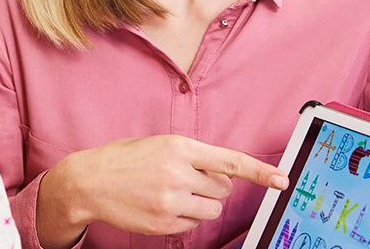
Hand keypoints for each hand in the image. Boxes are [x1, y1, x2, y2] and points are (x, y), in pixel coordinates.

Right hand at [41, 135, 287, 242]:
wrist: (87, 182)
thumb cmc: (123, 159)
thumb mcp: (158, 144)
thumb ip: (191, 156)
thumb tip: (222, 173)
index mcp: (179, 147)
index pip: (230, 161)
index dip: (260, 172)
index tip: (282, 180)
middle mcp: (178, 174)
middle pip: (223, 189)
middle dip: (213, 186)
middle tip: (189, 180)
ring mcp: (171, 201)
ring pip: (211, 209)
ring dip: (202, 204)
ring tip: (175, 193)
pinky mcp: (164, 223)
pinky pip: (192, 224)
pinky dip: (184, 217)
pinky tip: (161, 205)